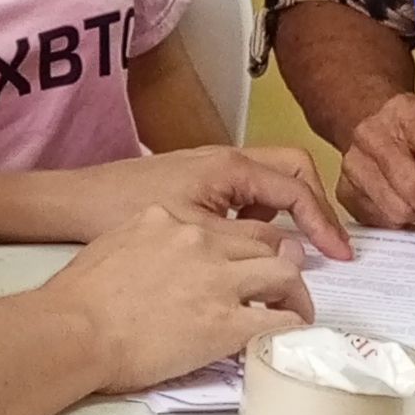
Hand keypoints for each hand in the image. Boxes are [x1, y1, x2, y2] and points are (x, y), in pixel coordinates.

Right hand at [58, 206, 313, 392]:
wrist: (74, 330)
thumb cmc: (77, 300)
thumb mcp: (112, 246)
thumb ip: (145, 243)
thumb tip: (155, 261)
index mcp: (170, 219)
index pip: (225, 224)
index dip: (243, 245)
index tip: (245, 262)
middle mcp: (200, 240)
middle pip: (263, 242)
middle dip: (279, 262)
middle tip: (281, 286)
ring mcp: (217, 280)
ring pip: (283, 272)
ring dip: (294, 292)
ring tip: (295, 311)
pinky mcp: (225, 322)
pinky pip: (278, 320)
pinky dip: (292, 326)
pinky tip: (292, 336)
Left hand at [62, 145, 352, 263]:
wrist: (74, 202)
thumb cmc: (124, 211)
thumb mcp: (193, 233)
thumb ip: (246, 241)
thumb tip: (291, 253)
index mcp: (231, 166)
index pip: (297, 188)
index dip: (324, 223)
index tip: (340, 256)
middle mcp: (226, 159)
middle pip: (293, 172)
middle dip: (316, 207)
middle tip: (329, 247)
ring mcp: (211, 168)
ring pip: (268, 184)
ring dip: (286, 213)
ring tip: (288, 254)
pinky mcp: (196, 183)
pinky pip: (244, 194)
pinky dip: (257, 217)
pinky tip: (241, 250)